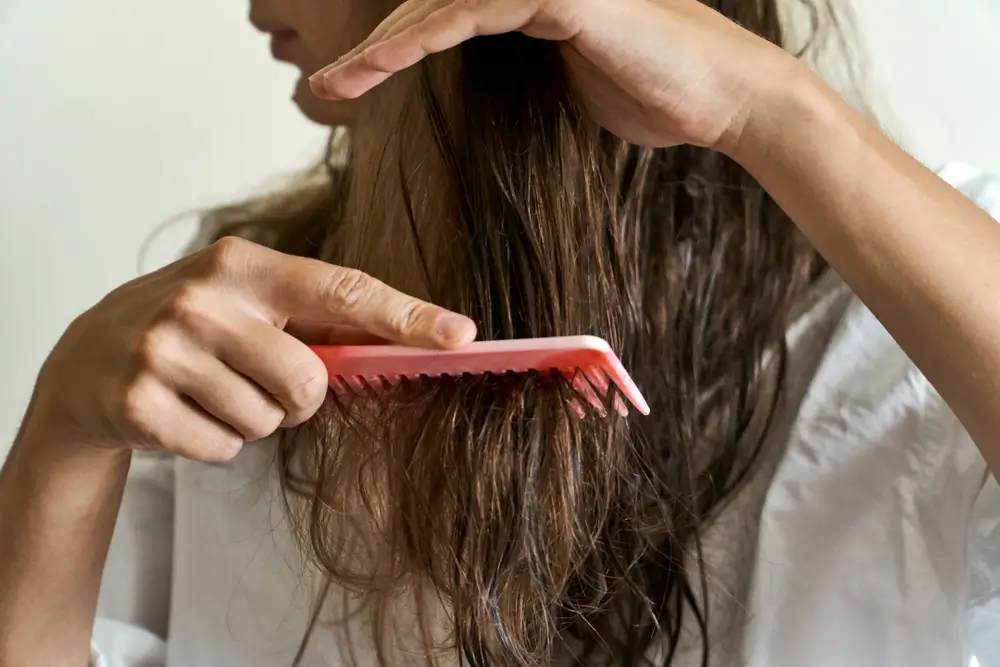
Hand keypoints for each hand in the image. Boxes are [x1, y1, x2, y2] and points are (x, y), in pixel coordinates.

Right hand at [21, 237, 475, 462]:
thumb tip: (410, 343)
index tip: (460, 335)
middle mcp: (201, 299)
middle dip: (297, 398)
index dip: (406, 316)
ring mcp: (164, 350)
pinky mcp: (137, 403)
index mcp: (242, 265)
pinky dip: (216, 442)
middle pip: (307, 382)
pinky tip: (185, 412)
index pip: (340, 290)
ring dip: (254, 419)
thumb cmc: (195, 326)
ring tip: (213, 390)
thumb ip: (318, 322)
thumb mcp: (249, 304)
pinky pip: (224, 448)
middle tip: (259, 381)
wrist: (90, 356)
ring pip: (267, 421)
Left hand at [308, 0, 800, 150]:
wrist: (722, 98)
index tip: (350, 83)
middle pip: (429, 2)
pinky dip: (417, 40)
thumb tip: (477, 92)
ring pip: (437, 4)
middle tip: (323, 84)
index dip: (393, 45)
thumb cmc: (654, 95)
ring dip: (378, 48)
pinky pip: (467, 13)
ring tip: (331, 87)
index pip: (445, 12)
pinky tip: (375, 68)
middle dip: (372, 45)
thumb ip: (519, 70)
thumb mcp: (567, 84)